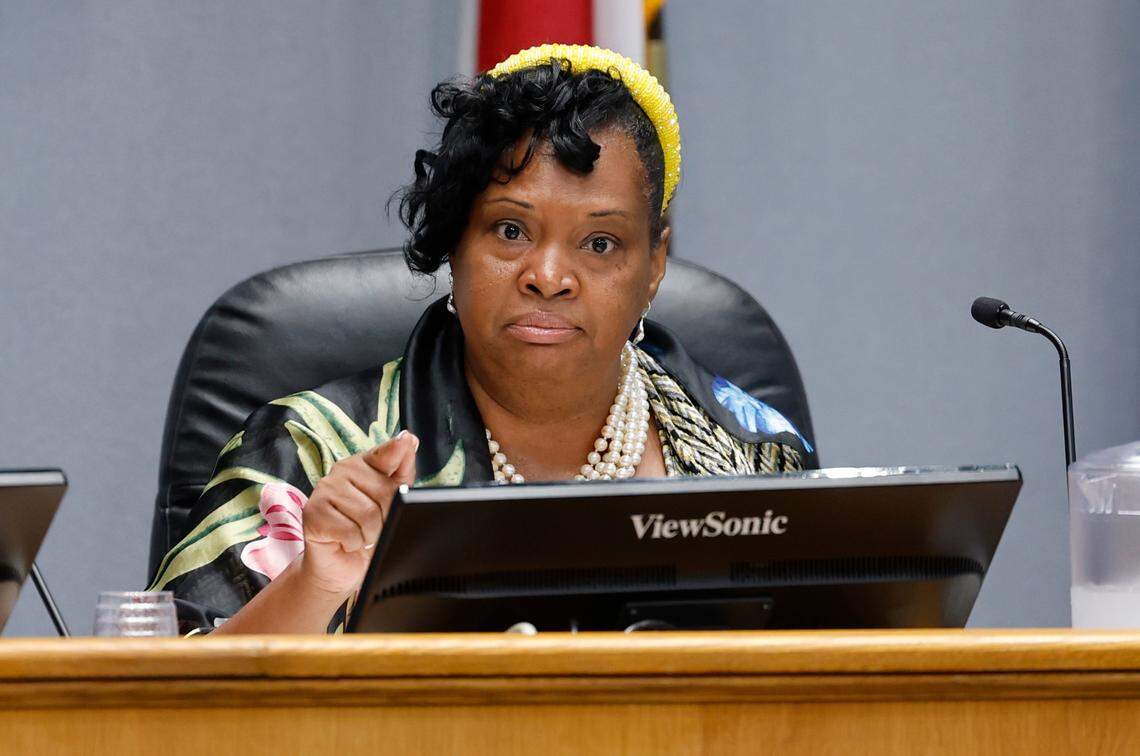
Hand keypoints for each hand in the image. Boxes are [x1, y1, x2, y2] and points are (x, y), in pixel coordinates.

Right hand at [298, 430, 417, 595]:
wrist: (339, 565)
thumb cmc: (367, 532)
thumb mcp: (391, 502)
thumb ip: (400, 473)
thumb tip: (409, 439)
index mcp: (364, 464)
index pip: (386, 452)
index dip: (398, 450)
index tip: (407, 441)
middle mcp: (342, 470)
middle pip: (385, 493)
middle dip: (386, 519)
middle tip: (374, 526)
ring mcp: (324, 489)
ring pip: (368, 515)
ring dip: (370, 535)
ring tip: (360, 535)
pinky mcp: (313, 513)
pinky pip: (350, 532)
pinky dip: (354, 544)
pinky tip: (346, 542)